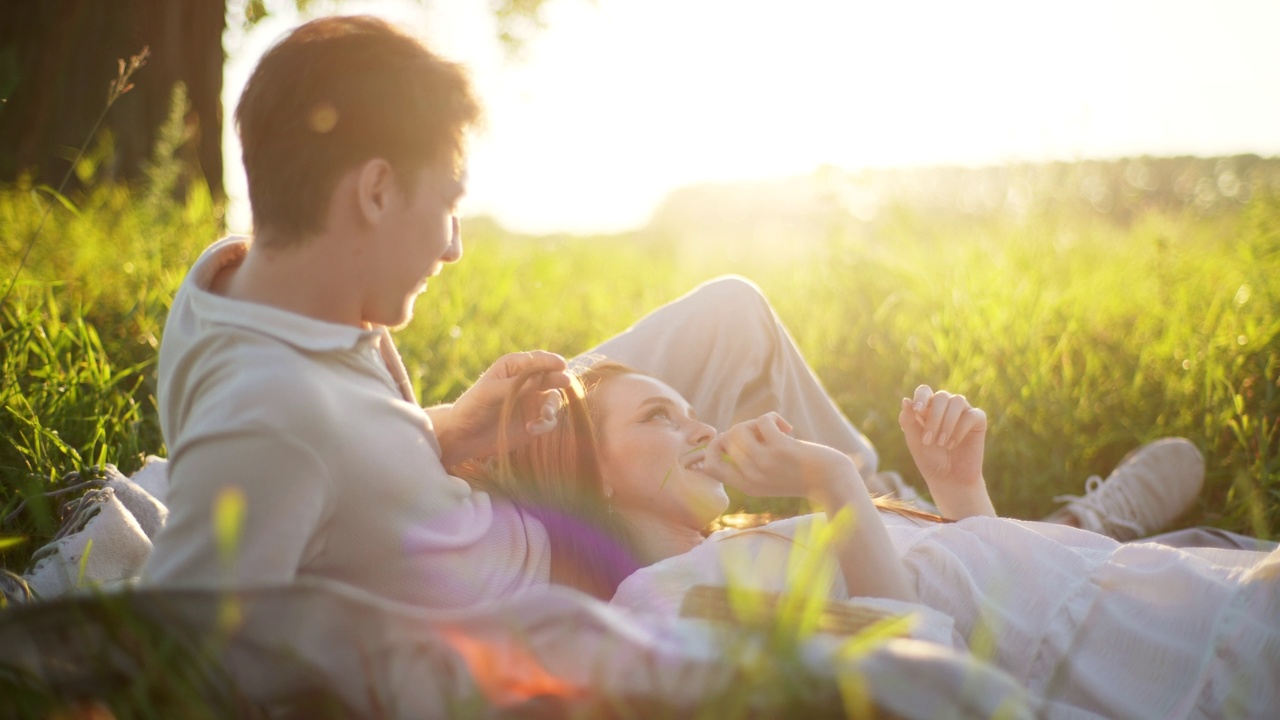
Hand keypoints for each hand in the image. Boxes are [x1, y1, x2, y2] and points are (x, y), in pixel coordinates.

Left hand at [432, 351, 572, 466]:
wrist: (464, 435)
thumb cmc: (473, 407)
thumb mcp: (491, 393)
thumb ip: (516, 385)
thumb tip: (541, 377)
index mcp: (514, 367)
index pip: (537, 360)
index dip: (550, 361)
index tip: (561, 365)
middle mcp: (527, 382)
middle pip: (550, 377)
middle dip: (558, 379)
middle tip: (565, 382)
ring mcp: (532, 401)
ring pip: (553, 399)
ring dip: (552, 406)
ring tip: (544, 415)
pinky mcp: (534, 421)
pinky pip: (548, 421)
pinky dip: (544, 424)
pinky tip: (531, 429)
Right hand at [702, 412, 856, 500]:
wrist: (832, 481)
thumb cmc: (802, 474)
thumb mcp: (770, 476)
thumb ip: (750, 462)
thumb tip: (730, 433)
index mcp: (747, 486)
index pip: (710, 468)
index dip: (711, 449)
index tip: (727, 439)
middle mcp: (752, 477)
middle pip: (726, 439)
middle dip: (743, 428)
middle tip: (763, 433)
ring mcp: (765, 463)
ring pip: (739, 429)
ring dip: (755, 422)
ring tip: (773, 429)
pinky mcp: (780, 449)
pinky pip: (762, 421)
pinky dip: (773, 417)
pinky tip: (787, 428)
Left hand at [898, 385, 988, 504]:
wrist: (949, 479)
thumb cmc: (930, 459)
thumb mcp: (914, 441)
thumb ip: (908, 420)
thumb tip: (905, 400)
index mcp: (928, 408)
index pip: (924, 391)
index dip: (921, 397)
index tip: (917, 410)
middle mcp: (946, 407)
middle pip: (941, 396)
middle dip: (934, 418)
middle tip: (928, 440)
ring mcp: (963, 412)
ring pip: (958, 401)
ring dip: (947, 422)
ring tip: (941, 443)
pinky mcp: (978, 421)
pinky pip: (972, 415)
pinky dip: (960, 429)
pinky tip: (952, 444)